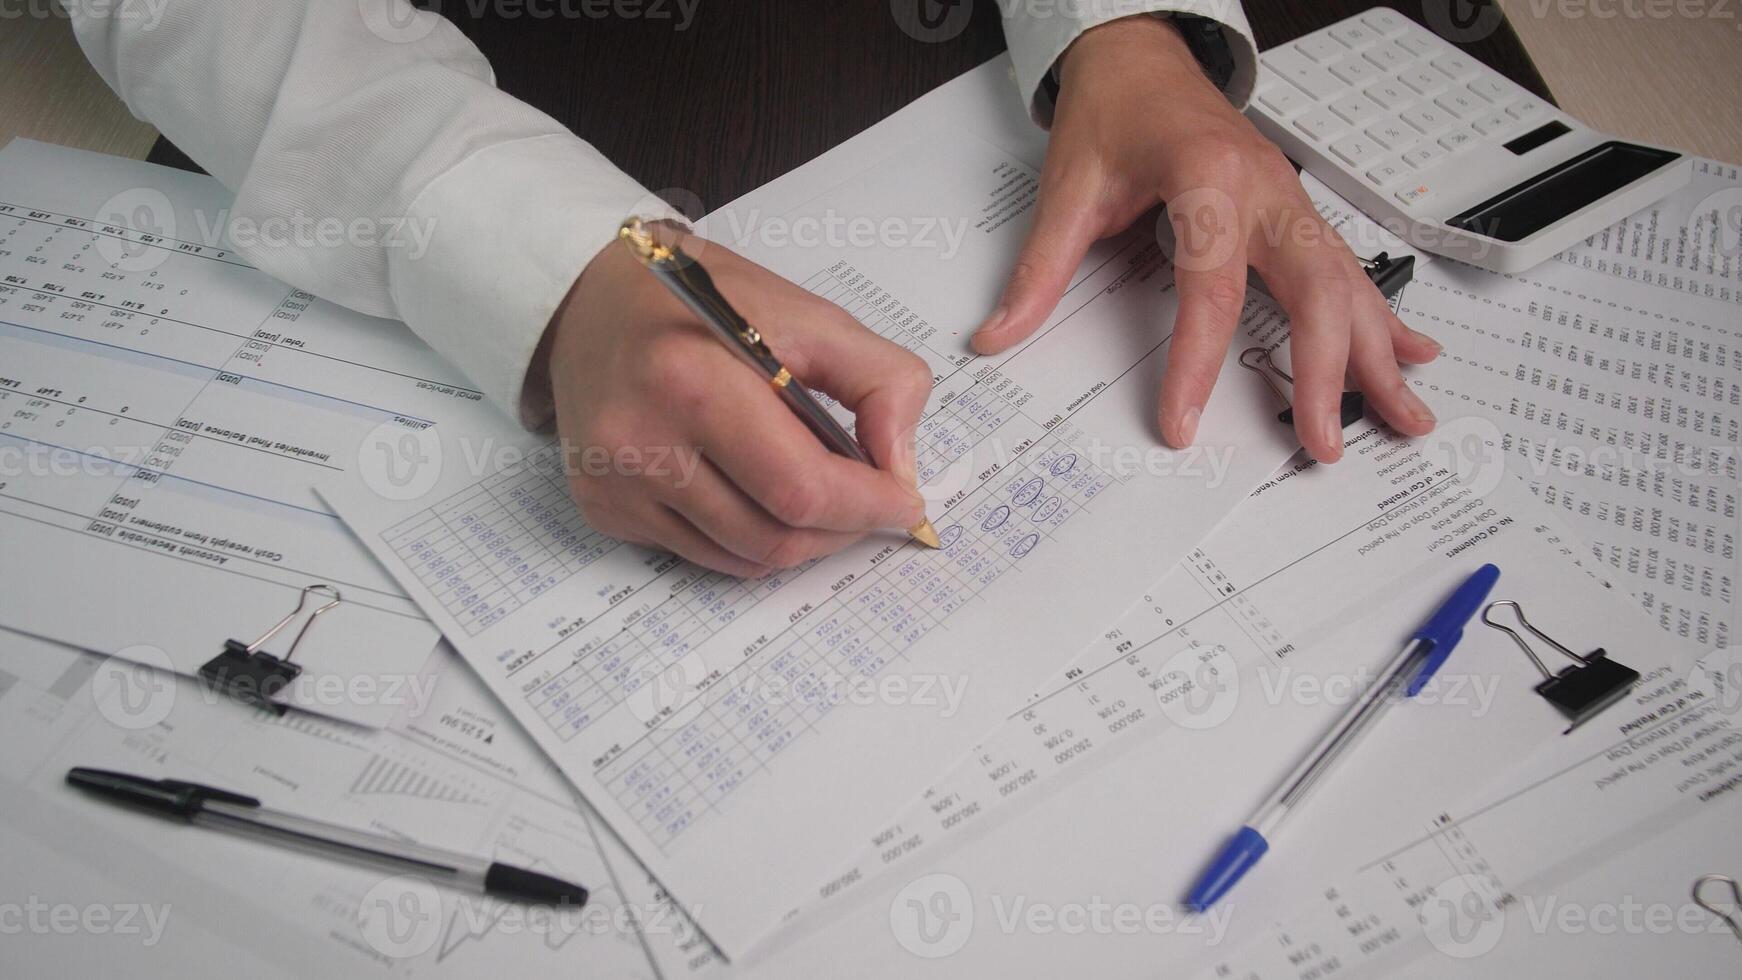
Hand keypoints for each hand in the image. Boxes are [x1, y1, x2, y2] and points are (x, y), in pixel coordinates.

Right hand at [547, 228, 930, 576]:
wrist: (591, 299)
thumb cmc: (705, 301)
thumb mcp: (807, 314)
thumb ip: (879, 380)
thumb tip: (900, 468)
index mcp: (693, 382)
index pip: (801, 486)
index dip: (867, 505)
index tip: (904, 500)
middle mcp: (641, 444)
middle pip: (775, 537)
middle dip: (842, 530)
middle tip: (872, 502)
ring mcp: (615, 486)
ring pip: (743, 559)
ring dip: (801, 540)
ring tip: (821, 494)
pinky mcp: (603, 509)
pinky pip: (702, 554)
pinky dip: (749, 537)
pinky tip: (758, 492)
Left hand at [971, 17, 1441, 461]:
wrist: (1142, 55)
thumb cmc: (1115, 111)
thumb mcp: (1068, 187)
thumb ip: (1041, 268)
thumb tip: (1001, 334)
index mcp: (1207, 179)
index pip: (1211, 289)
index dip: (1196, 363)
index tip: (1182, 422)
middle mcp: (1265, 191)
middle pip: (1314, 290)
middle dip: (1327, 372)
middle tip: (1323, 442)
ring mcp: (1291, 201)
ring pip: (1350, 284)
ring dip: (1379, 354)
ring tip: (1405, 416)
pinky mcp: (1298, 213)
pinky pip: (1351, 271)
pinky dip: (1383, 317)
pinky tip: (1410, 356)